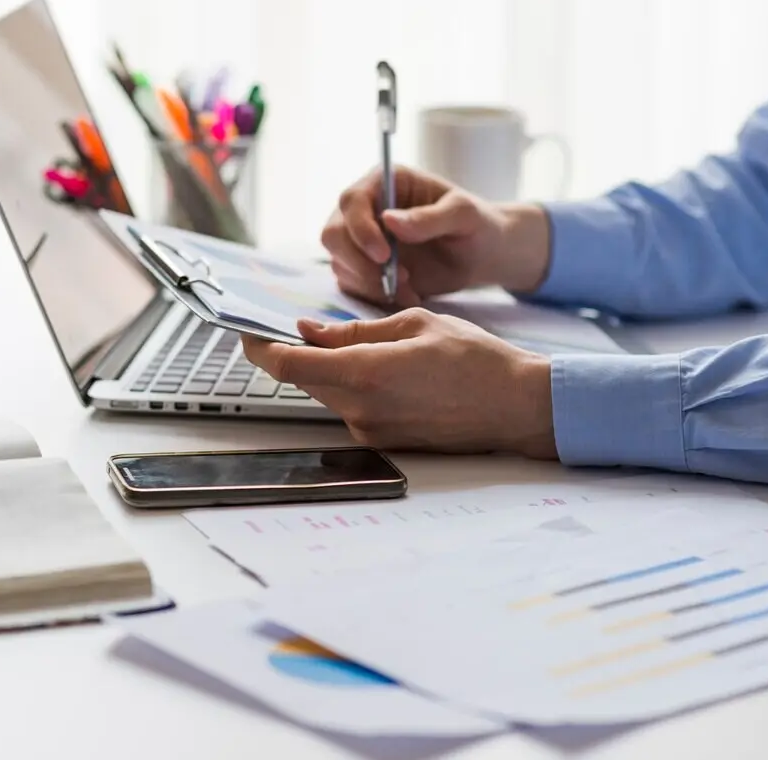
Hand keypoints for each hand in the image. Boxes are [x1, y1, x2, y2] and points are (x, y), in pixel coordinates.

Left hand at [242, 309, 557, 457]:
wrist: (518, 407)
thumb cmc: (476, 360)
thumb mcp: (413, 324)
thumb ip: (354, 332)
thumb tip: (309, 331)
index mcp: (364, 374)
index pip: (287, 366)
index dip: (260, 349)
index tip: (249, 332)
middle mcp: (360, 410)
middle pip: (303, 379)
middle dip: (297, 353)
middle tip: (302, 328)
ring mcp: (371, 431)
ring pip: (327, 392)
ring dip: (329, 369)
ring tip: (360, 345)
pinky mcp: (384, 443)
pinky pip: (351, 408)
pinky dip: (353, 386)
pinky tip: (384, 370)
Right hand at [321, 165, 551, 306]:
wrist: (480, 255)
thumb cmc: (476, 224)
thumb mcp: (462, 215)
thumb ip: (429, 218)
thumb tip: (389, 220)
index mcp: (384, 182)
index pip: (352, 200)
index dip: (360, 228)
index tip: (383, 255)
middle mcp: (365, 209)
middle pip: (334, 234)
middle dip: (360, 262)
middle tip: (399, 278)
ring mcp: (360, 240)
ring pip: (340, 263)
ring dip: (370, 282)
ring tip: (410, 288)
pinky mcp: (363, 267)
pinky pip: (352, 285)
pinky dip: (375, 296)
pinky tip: (408, 294)